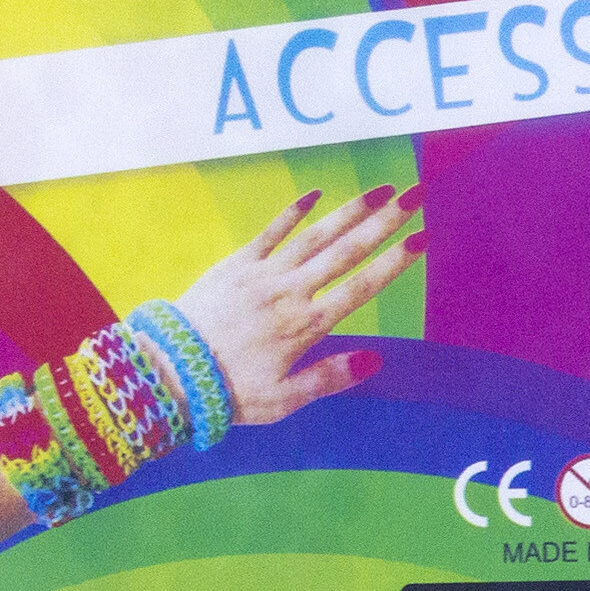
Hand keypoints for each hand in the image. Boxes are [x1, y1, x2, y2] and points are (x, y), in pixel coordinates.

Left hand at [166, 184, 423, 425]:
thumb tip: (375, 360)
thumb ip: (329, 378)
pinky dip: (294, 212)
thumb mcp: (283, 400)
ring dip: (350, 210)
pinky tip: (316, 194)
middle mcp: (288, 293)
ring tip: (381, 190)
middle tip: (415, 194)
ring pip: (315, 235)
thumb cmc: (227, 393)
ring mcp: (261, 274)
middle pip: (345, 250)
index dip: (395, 261)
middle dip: (384, 221)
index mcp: (305, 326)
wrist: (166, 372)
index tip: (423, 237)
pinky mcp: (235, 265)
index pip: (361, 287)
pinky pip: (270, 232)